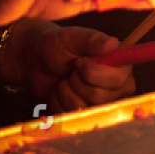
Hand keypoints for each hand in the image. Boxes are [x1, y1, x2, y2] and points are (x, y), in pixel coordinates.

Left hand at [4, 21, 134, 111]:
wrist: (34, 61)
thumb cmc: (57, 45)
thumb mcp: (72, 37)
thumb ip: (92, 40)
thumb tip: (113, 43)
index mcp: (119, 64)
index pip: (118, 80)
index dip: (94, 74)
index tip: (78, 62)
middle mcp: (116, 86)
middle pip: (100, 97)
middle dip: (76, 82)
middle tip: (70, 69)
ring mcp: (100, 102)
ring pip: (83, 107)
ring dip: (66, 91)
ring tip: (64, 78)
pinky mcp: (84, 114)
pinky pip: (70, 115)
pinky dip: (58, 102)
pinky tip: (58, 91)